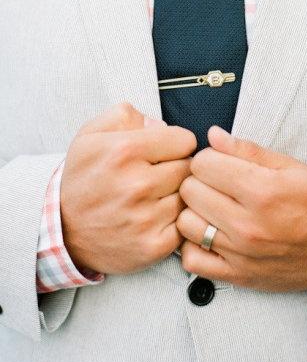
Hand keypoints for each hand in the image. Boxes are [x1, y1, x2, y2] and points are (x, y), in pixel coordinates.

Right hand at [61, 103, 196, 273]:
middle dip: (178, 167)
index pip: (186, 140)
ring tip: (156, 196)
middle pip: (190, 168)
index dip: (177, 144)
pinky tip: (157, 217)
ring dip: (177, 195)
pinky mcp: (153, 246)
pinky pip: (186, 224)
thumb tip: (161, 125)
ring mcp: (146, 218)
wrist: (62, 230)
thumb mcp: (92, 134)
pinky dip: (176, 221)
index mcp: (125, 151)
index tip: (166, 151)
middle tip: (160, 174)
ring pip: (189, 196)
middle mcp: (137, 184)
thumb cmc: (84, 177)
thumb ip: (126, 115)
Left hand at [177, 126, 306, 291]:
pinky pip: (191, 260)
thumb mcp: (289, 166)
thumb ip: (246, 149)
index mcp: (261, 191)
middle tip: (217, 183)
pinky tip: (210, 234)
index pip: (202, 163)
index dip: (209, 158)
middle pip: (189, 190)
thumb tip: (213, 135)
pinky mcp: (237, 276)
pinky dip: (194, 246)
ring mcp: (240, 253)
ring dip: (195, 211)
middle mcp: (248, 224)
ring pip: (185, 223)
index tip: (220, 163)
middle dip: (199, 180)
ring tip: (213, 207)